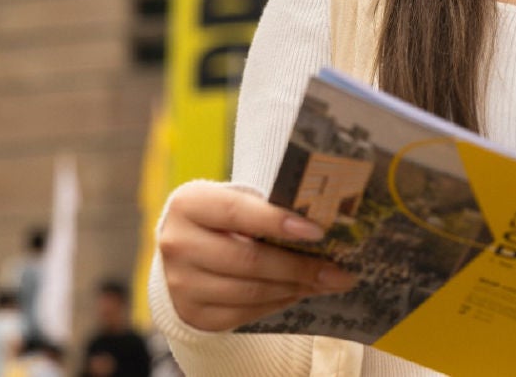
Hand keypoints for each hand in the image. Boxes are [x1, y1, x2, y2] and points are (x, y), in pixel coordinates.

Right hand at [157, 182, 357, 331]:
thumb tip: (322, 227)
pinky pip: (244, 314)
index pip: (237, 213)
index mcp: (189, 204)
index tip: (318, 232)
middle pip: (248, 260)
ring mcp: (181, 282)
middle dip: (300, 266)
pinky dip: (278, 303)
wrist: (185, 249)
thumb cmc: (224, 218)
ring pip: (250, 291)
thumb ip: (269, 208)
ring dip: (295, 288)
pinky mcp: (192, 312)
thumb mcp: (236, 201)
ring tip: (326, 282)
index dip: (278, 222)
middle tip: (337, 271)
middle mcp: (178, 243)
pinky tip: (298, 293)